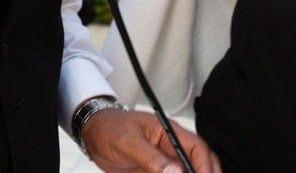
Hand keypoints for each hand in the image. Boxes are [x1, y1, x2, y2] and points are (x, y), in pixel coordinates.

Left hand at [82, 108, 221, 172]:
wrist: (91, 133)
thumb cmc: (109, 127)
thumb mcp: (128, 141)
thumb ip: (151, 157)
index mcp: (169, 132)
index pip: (197, 148)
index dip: (204, 166)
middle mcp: (170, 148)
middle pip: (199, 163)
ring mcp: (163, 161)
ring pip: (185, 172)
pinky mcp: (154, 171)